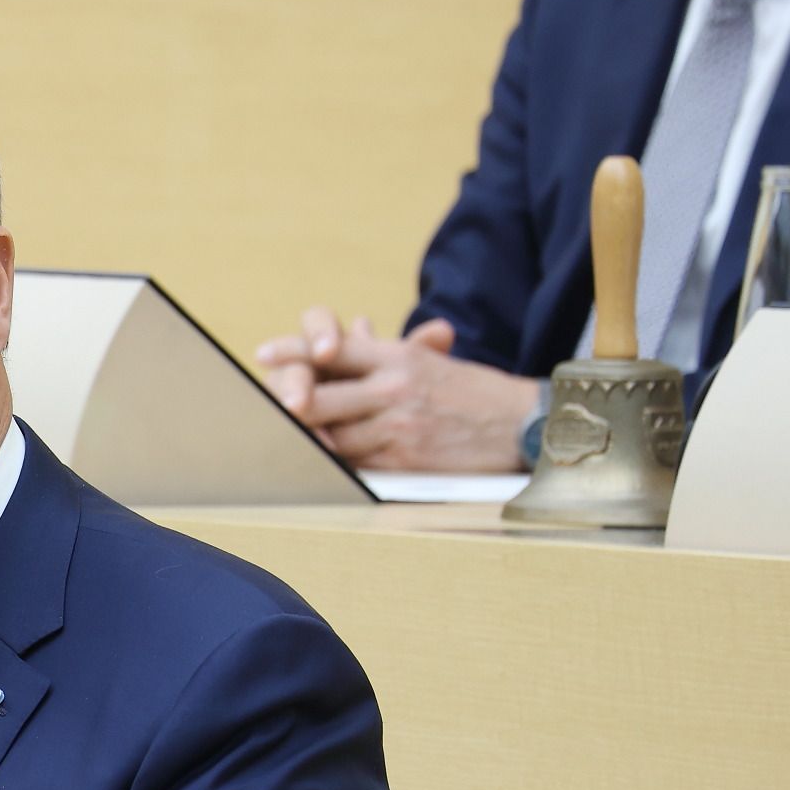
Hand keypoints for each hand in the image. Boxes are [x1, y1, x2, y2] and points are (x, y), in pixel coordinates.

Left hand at [253, 310, 541, 471]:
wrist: (525, 425)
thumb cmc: (473, 393)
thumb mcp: (432, 360)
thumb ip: (386, 349)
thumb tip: (352, 324)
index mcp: (400, 356)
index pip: (334, 349)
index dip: (295, 351)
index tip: (264, 354)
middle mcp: (394, 388)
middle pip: (320, 396)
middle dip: (288, 403)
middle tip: (264, 406)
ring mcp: (398, 426)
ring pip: (332, 436)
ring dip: (308, 439)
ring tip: (283, 438)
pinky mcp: (405, 460)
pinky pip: (354, 465)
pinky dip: (334, 464)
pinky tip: (318, 464)